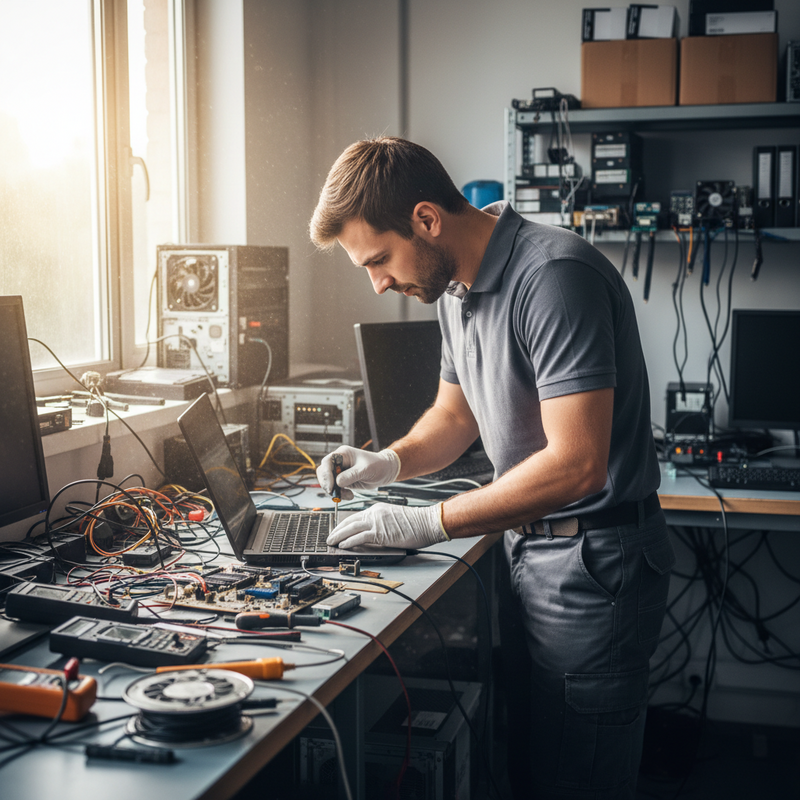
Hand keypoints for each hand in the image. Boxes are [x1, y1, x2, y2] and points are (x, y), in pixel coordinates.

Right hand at [316, 446, 400, 499]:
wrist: (385, 471)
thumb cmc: (377, 465)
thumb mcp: (365, 469)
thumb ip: (351, 475)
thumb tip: (338, 482)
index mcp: (343, 454)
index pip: (327, 462)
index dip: (326, 474)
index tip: (331, 486)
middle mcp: (339, 462)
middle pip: (323, 472)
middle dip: (327, 484)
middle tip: (334, 493)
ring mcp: (340, 471)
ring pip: (327, 482)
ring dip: (334, 491)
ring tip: (347, 495)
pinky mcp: (342, 480)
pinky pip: (335, 488)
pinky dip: (340, 494)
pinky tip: (350, 495)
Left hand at [327, 503, 445, 549]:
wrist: (427, 522)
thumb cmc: (415, 523)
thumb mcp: (393, 519)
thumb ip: (380, 524)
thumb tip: (370, 535)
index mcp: (377, 509)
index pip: (355, 517)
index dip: (344, 525)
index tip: (337, 531)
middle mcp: (374, 513)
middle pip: (350, 521)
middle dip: (337, 530)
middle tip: (329, 537)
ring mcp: (377, 522)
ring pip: (351, 528)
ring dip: (339, 536)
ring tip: (331, 542)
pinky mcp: (381, 532)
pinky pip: (360, 537)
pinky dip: (350, 542)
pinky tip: (343, 546)